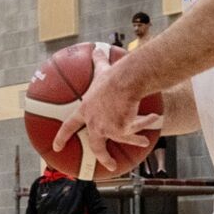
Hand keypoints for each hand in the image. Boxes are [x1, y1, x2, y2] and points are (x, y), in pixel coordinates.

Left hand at [52, 48, 162, 170]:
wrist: (124, 82)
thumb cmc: (111, 75)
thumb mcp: (101, 69)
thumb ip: (98, 62)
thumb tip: (96, 49)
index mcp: (86, 111)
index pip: (69, 126)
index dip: (61, 137)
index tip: (57, 147)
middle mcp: (95, 123)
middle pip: (97, 145)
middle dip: (103, 157)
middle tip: (109, 164)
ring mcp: (108, 129)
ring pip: (123, 139)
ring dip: (134, 140)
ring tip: (144, 142)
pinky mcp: (122, 131)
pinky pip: (137, 128)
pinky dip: (147, 123)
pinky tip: (156, 118)